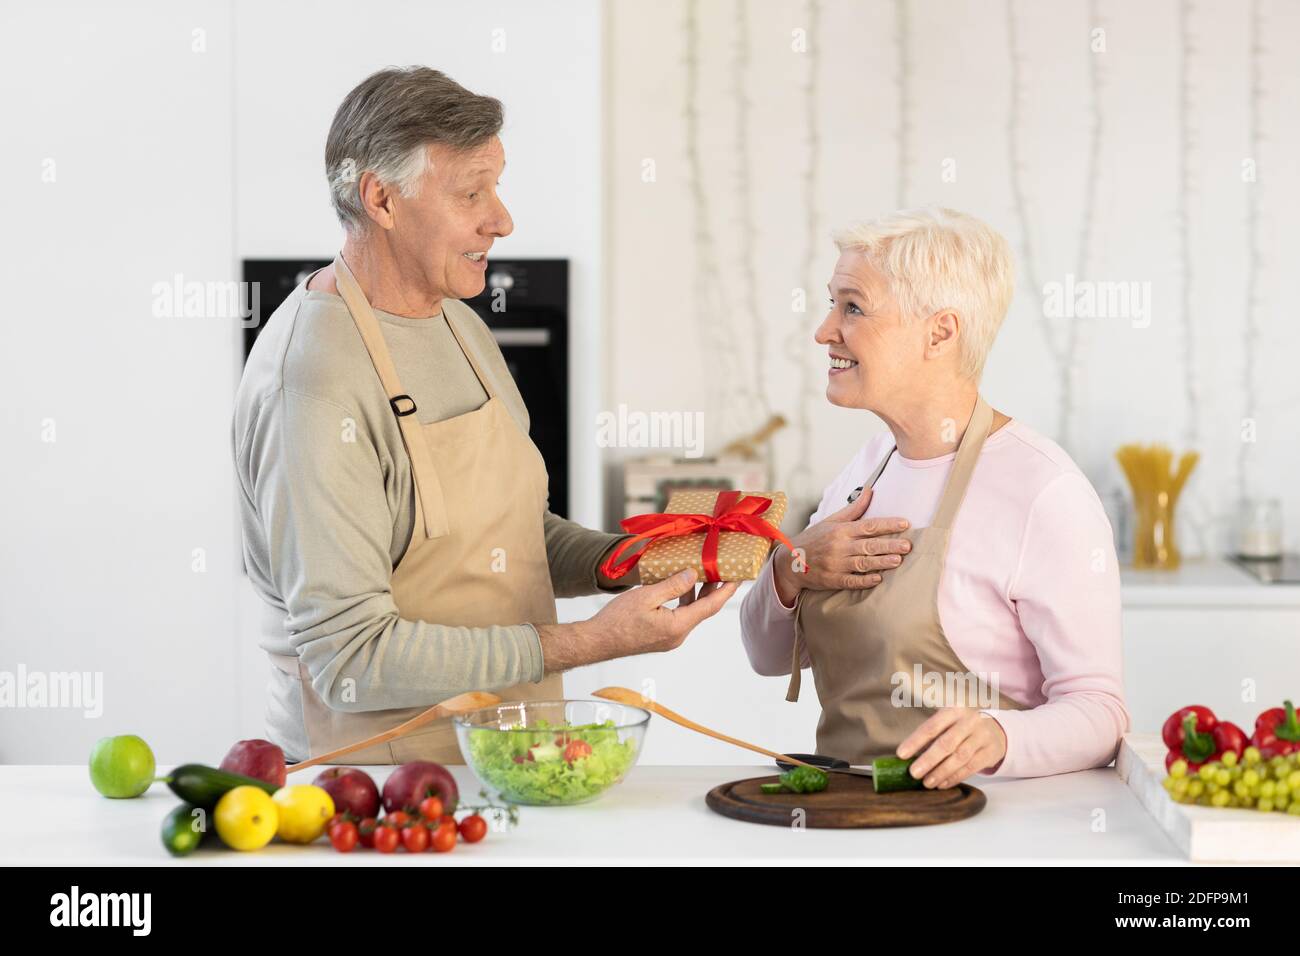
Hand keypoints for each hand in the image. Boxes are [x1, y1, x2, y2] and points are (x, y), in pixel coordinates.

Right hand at [537, 569, 737, 671]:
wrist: (597, 641)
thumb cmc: (617, 620)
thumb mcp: (646, 597)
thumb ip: (672, 586)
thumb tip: (692, 575)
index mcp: (678, 626)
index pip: (710, 606)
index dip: (726, 591)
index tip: (739, 577)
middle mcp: (678, 635)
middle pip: (702, 609)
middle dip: (714, 590)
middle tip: (724, 570)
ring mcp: (670, 638)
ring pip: (690, 613)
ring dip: (697, 594)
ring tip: (703, 572)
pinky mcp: (661, 637)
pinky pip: (678, 616)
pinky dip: (683, 600)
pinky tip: (678, 586)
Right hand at [771, 487, 910, 604]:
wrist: (790, 561)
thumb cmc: (814, 539)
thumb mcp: (831, 521)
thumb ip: (853, 509)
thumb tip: (869, 490)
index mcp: (840, 530)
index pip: (868, 525)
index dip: (887, 524)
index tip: (905, 523)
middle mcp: (839, 546)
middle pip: (868, 545)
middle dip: (889, 545)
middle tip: (907, 545)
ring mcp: (836, 564)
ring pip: (862, 563)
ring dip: (881, 562)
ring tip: (898, 560)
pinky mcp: (833, 580)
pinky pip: (851, 581)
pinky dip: (864, 581)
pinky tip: (878, 579)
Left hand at [896, 708, 1007, 787]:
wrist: (997, 730)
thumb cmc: (962, 727)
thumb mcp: (949, 723)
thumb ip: (932, 736)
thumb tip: (908, 757)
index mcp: (954, 711)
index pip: (931, 727)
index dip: (915, 741)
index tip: (901, 754)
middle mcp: (970, 721)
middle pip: (946, 743)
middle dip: (928, 760)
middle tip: (914, 773)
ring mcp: (983, 736)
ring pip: (960, 757)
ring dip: (941, 772)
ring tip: (927, 782)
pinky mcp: (991, 751)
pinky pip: (971, 767)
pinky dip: (955, 777)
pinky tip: (943, 783)